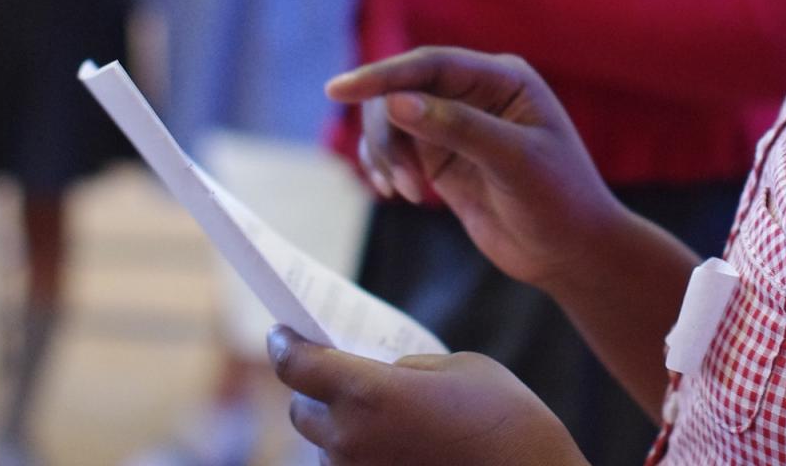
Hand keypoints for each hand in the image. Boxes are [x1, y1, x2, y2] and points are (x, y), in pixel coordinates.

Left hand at [268, 328, 586, 465]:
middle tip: (329, 370)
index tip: (280, 332)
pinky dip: (360, 454)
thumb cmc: (506, 419)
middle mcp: (351, 440)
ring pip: (327, 448)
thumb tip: (384, 376)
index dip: (284, 344)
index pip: (298, 366)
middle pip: (302, 411)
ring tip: (367, 410)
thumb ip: (407, 368)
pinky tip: (388, 441)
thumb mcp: (458, 368)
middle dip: (312, 389)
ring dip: (338, 427)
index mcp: (366, 393)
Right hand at [327, 49, 625, 290]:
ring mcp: (455, 125)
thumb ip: (459, 128)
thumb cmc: (559, 200)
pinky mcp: (441, 158)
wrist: (571, 252)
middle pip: (401, 90)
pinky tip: (394, 193)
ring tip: (407, 193)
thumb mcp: (515, 161)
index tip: (339, 90)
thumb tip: (396, 103)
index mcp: (503, 78)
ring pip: (391, 120)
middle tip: (403, 182)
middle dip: (388, 133)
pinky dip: (382, 166)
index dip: (382, 75)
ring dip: (386, 154)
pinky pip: (393, 148)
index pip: (430, 64)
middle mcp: (476, 93)